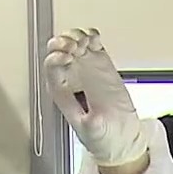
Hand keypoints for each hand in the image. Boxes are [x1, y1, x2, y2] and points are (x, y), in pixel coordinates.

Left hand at [43, 28, 146, 173]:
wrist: (121, 137)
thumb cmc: (103, 137)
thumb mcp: (95, 134)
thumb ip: (92, 125)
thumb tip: (92, 117)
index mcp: (62, 93)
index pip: (51, 68)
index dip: (57, 58)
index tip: (69, 58)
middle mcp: (71, 78)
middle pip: (58, 50)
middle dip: (64, 42)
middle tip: (77, 45)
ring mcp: (85, 70)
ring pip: (73, 43)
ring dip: (77, 36)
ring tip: (88, 41)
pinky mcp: (101, 65)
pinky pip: (92, 44)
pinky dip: (92, 36)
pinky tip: (95, 38)